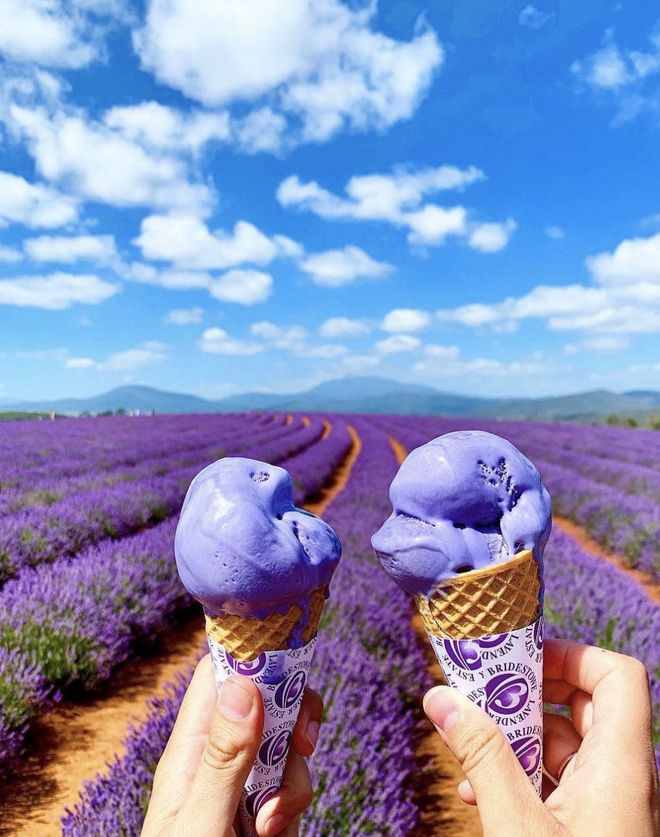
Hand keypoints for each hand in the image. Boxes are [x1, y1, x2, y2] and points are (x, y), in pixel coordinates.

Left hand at [142, 654, 322, 836]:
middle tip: (303, 744)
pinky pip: (293, 788)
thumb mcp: (202, 817)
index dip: (251, 659)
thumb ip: (225, 756)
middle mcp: (217, 759)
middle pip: (266, 705)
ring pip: (287, 750)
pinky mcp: (264, 809)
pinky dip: (294, 811)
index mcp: (190, 749)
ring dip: (294, 784)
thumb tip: (243, 683)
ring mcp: (242, 785)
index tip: (286, 663)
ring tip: (269, 827)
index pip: (218, 677)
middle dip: (292, 723)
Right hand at [424, 639, 657, 836]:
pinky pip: (558, 780)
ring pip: (566, 744)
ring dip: (515, 739)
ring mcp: (607, 803)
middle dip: (527, 697)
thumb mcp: (517, 826)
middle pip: (584, 705)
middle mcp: (622, 777)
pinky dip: (521, 774)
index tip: (520, 661)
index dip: (573, 656)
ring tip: (471, 748)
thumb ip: (480, 757)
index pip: (617, 677)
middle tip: (481, 696)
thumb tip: (441, 698)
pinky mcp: (590, 826)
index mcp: (622, 766)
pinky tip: (480, 791)